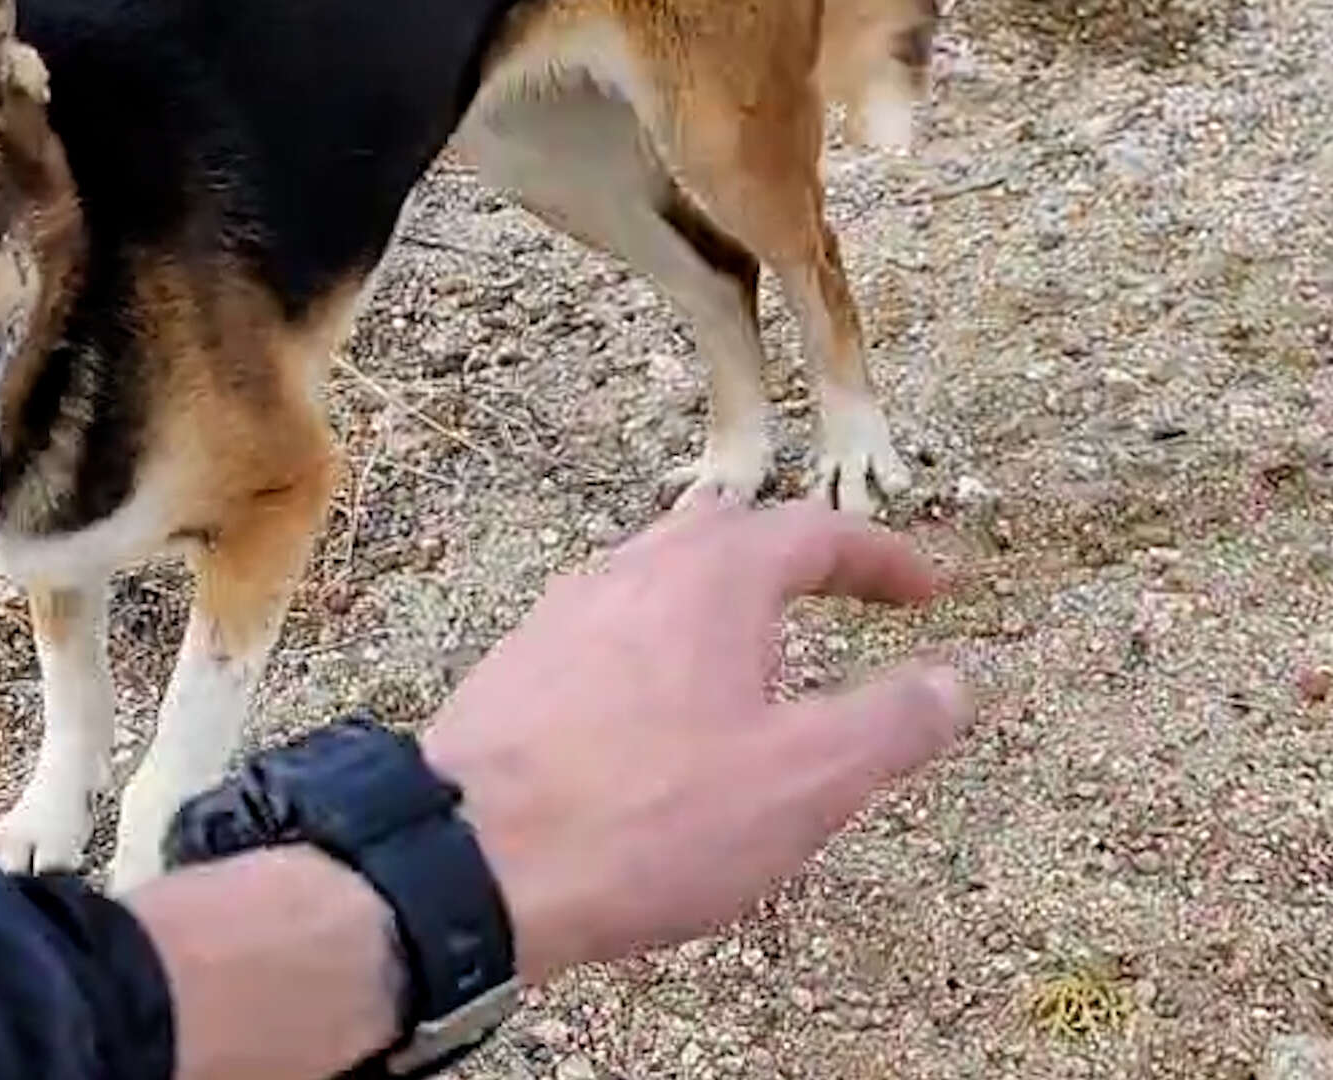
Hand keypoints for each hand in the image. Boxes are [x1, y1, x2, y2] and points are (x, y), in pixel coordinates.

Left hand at [423, 497, 972, 981]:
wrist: (467, 864)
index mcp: (707, 578)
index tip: (930, 591)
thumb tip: (958, 681)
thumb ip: (892, 724)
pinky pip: (608, 636)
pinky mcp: (515, 674)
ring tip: (760, 661)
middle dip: (794, 560)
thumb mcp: (803, 780)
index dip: (882, 558)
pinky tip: (663, 715)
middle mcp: (625, 575)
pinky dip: (661, 651)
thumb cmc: (643, 818)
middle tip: (844, 597)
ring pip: (656, 582)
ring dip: (722, 606)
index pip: (813, 531)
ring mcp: (559, 620)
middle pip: (724, 535)